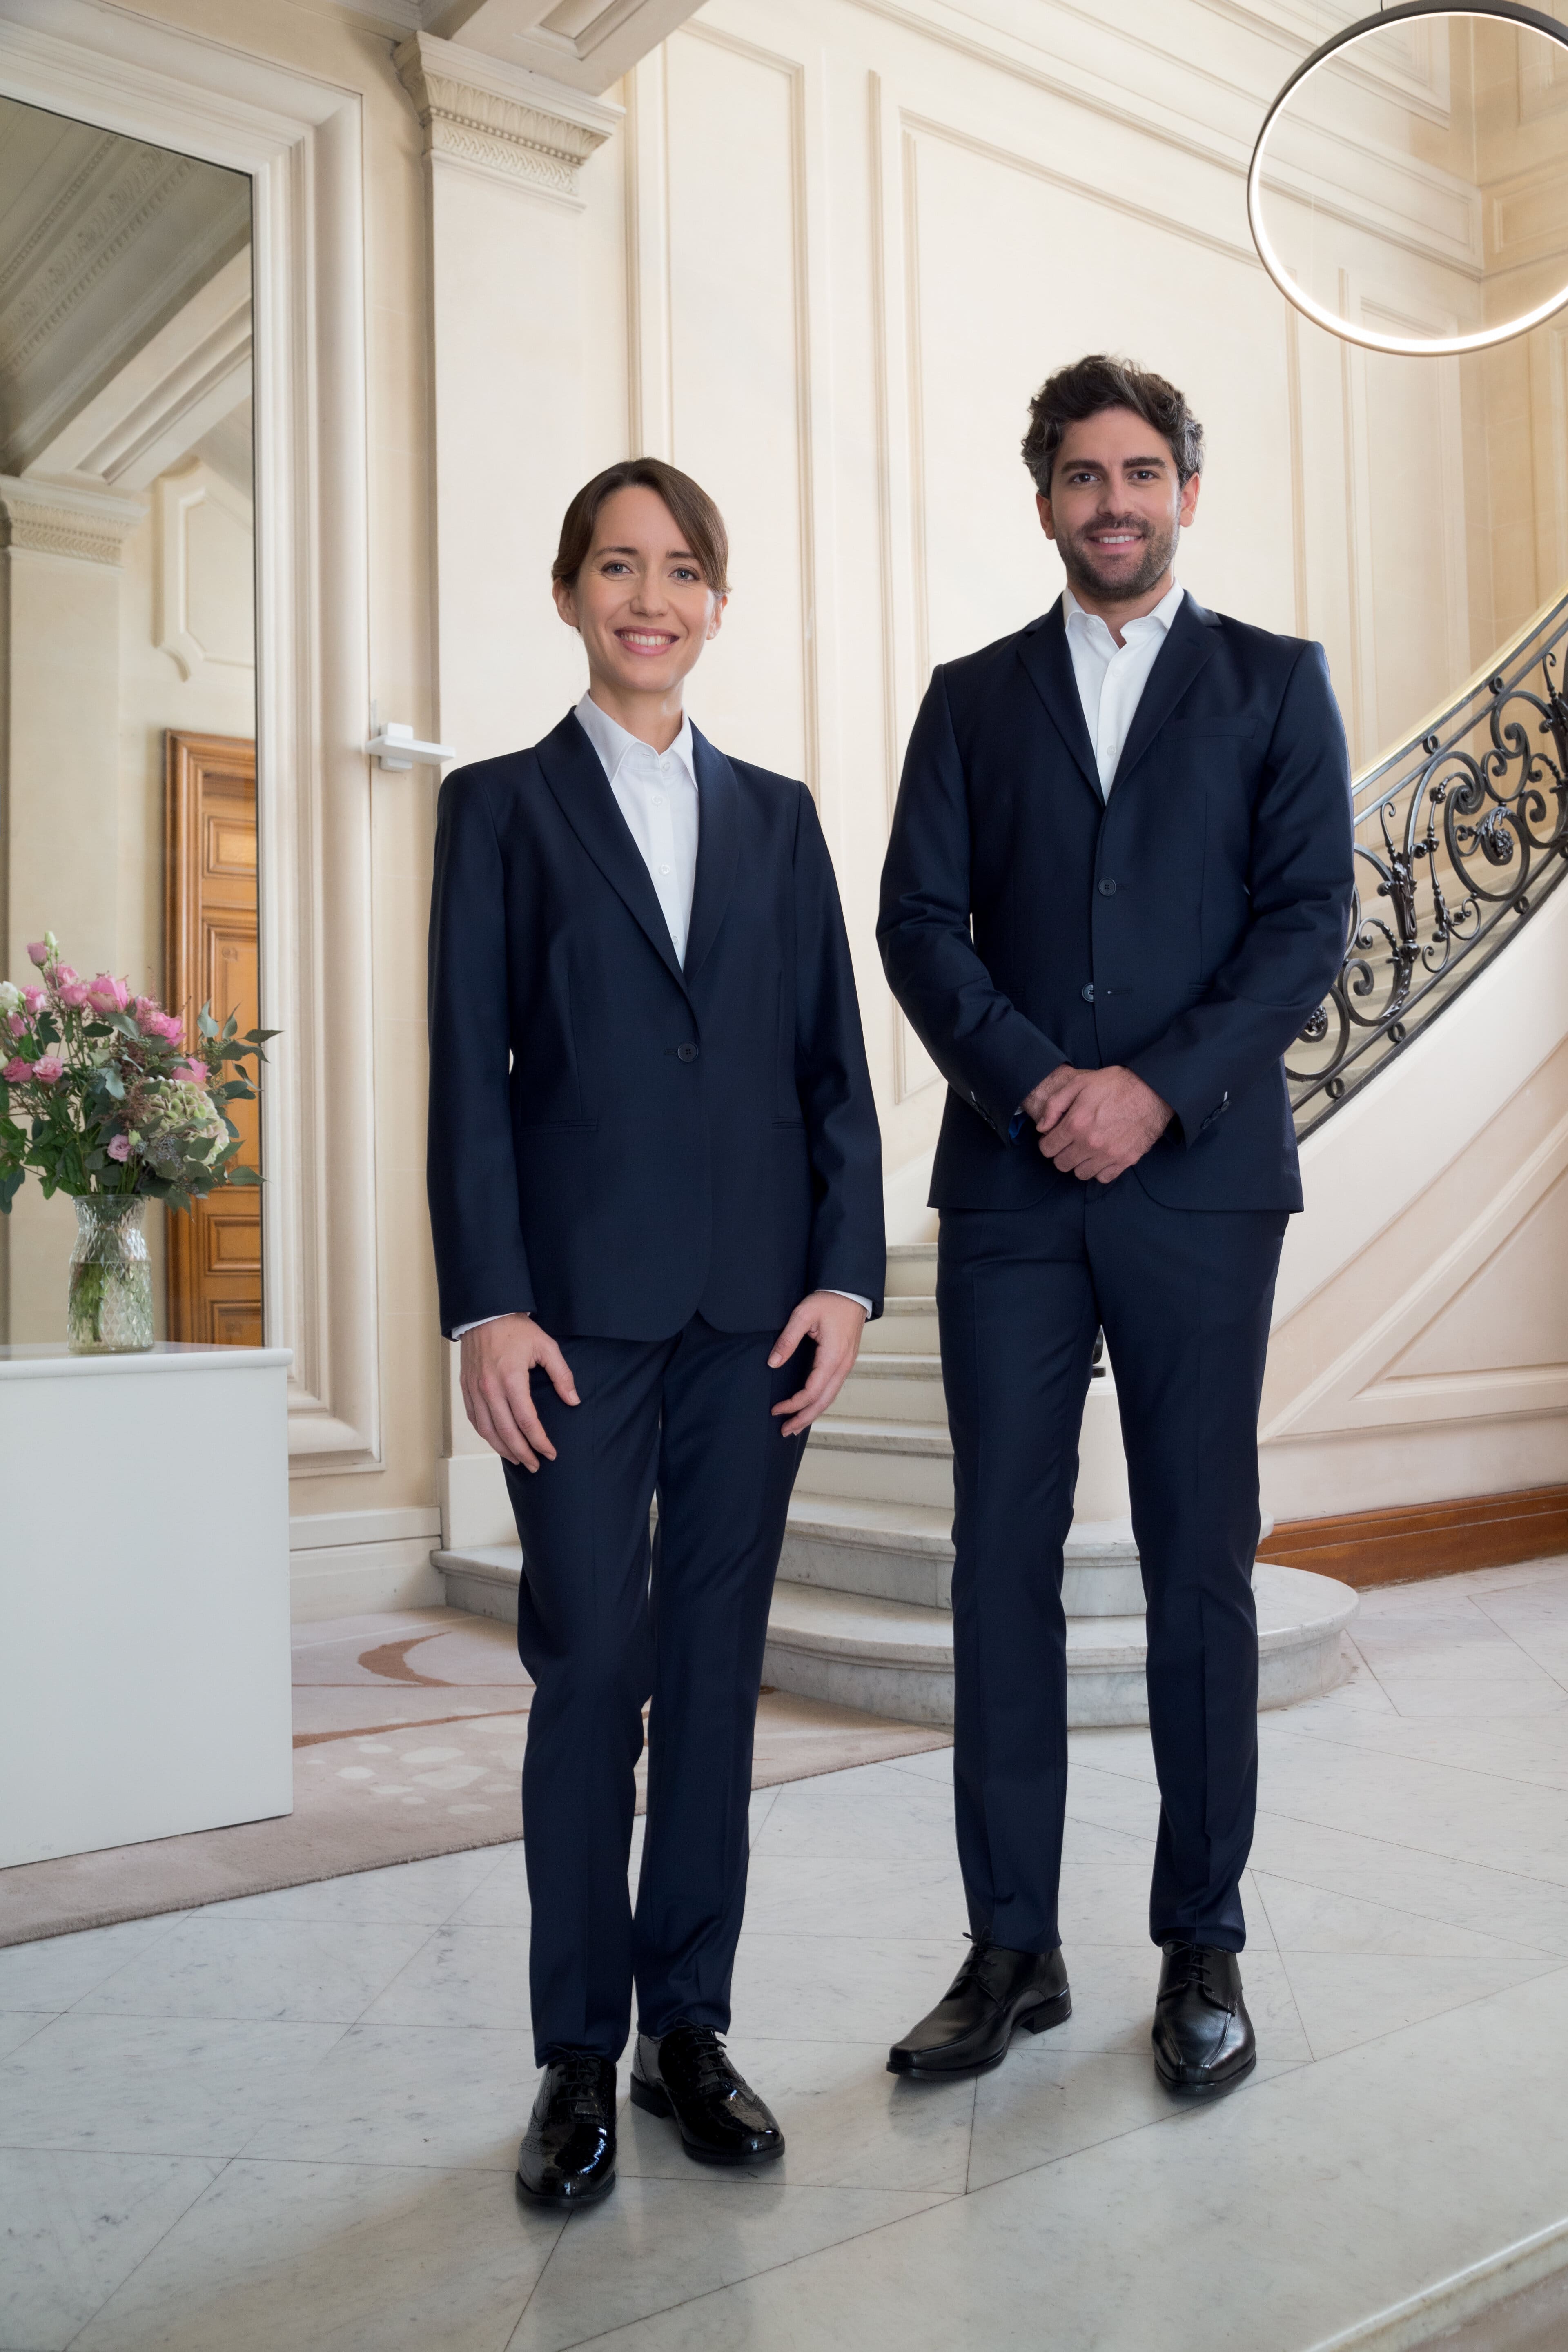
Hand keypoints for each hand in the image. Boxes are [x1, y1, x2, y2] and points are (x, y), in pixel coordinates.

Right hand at [459, 1313, 578, 1470]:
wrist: (485, 1314)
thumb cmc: (517, 1329)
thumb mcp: (546, 1347)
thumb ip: (562, 1375)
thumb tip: (573, 1401)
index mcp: (512, 1379)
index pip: (527, 1421)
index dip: (540, 1441)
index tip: (551, 1453)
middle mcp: (490, 1388)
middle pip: (506, 1432)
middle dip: (522, 1453)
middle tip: (535, 1466)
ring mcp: (475, 1389)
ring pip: (487, 1430)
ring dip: (503, 1449)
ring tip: (518, 1460)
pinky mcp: (466, 1388)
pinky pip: (475, 1418)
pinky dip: (486, 1434)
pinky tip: (497, 1442)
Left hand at [768, 1291, 867, 1437]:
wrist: (851, 1291)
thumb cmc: (829, 1300)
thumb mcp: (804, 1315)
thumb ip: (787, 1340)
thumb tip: (773, 1362)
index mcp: (832, 1357)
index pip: (811, 1392)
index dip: (793, 1404)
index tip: (776, 1409)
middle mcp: (842, 1366)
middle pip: (823, 1402)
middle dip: (804, 1419)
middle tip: (785, 1431)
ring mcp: (846, 1365)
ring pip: (830, 1398)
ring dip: (813, 1413)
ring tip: (796, 1425)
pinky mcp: (845, 1361)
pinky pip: (833, 1388)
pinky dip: (820, 1401)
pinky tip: (810, 1405)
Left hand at [1033, 1064, 1171, 1183]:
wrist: (1152, 1090)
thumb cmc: (1115, 1084)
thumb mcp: (1079, 1083)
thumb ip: (1055, 1105)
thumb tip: (1042, 1127)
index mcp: (1075, 1123)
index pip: (1047, 1148)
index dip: (1048, 1142)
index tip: (1054, 1136)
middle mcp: (1090, 1143)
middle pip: (1061, 1164)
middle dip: (1061, 1153)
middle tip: (1069, 1142)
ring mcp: (1108, 1154)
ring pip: (1080, 1174)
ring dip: (1078, 1163)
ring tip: (1085, 1149)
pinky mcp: (1125, 1160)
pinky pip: (1103, 1177)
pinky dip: (1098, 1170)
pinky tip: (1100, 1156)